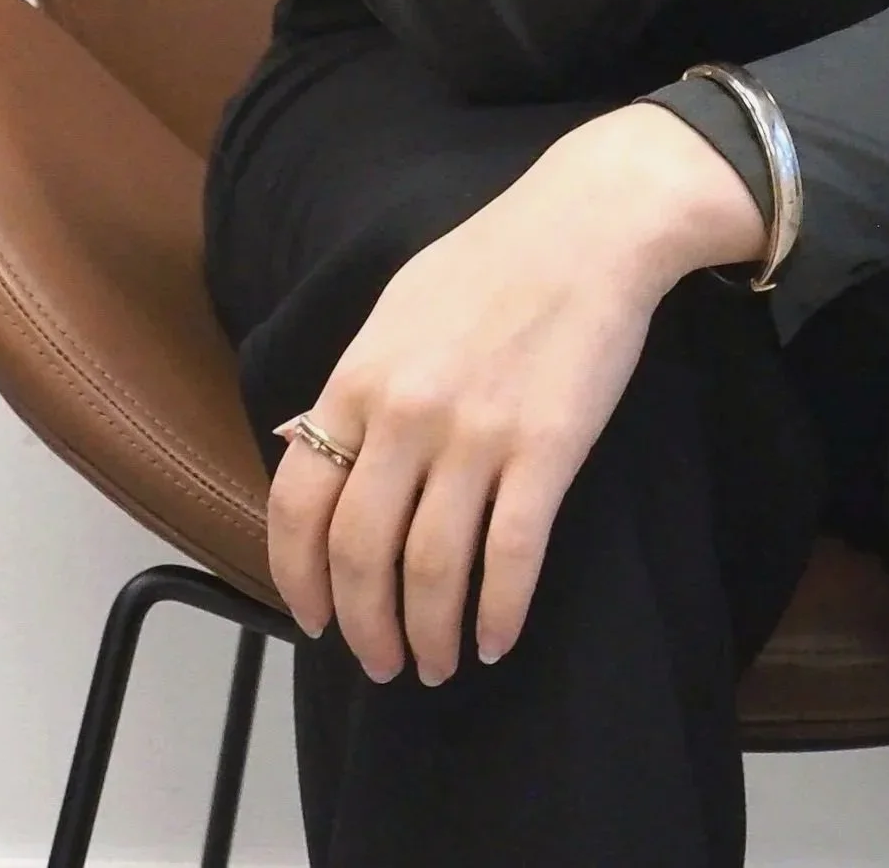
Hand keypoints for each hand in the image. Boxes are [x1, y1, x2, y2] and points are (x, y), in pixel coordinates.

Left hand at [265, 105, 766, 684]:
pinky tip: (498, 639)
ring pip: (431, 570)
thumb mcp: (397, 307)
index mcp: (360, 378)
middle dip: (364, 627)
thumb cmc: (494, 259)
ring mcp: (476, 434)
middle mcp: (406, 413)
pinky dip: (500, 613)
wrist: (591, 224)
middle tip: (381, 663)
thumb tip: (300, 442)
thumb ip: (354, 383)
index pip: (298, 503)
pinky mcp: (546, 449)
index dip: (297, 578)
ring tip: (436, 663)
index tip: (314, 620)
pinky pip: (511, 557)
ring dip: (427, 635)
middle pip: (360, 553)